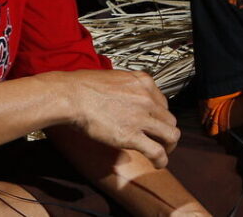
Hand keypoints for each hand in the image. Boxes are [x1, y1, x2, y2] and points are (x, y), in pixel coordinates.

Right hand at [51, 69, 180, 167]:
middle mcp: (147, 98)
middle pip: (169, 119)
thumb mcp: (112, 78)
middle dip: (166, 131)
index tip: (155, 122)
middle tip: (160, 139)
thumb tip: (123, 96)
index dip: (160, 115)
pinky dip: (161, 160)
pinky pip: (157, 151)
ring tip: (163, 152)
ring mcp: (141, 117)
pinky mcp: (131, 136)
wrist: (71, 95)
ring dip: (169, 146)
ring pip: (171, 135)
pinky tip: (157, 164)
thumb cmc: (82, 86)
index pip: (163, 101)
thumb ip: (125, 88)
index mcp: (142, 82)